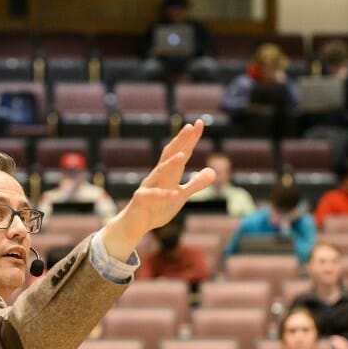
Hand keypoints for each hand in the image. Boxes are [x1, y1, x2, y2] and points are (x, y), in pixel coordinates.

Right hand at [101, 120, 215, 259]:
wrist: (134, 225)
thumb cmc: (156, 208)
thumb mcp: (180, 195)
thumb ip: (196, 184)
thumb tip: (213, 171)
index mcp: (167, 173)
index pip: (180, 152)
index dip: (190, 139)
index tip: (199, 123)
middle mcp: (157, 176)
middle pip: (169, 155)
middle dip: (180, 142)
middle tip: (190, 127)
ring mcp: (148, 186)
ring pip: (160, 173)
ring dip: (171, 164)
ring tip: (183, 155)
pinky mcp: (141, 200)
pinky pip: (154, 196)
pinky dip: (164, 195)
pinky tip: (176, 194)